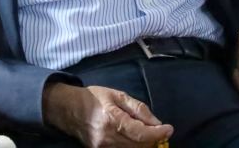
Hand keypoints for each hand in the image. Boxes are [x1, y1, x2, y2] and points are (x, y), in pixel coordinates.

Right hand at [42, 83, 172, 146]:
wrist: (69, 109)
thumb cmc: (94, 98)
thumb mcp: (118, 95)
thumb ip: (139, 109)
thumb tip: (157, 123)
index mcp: (113, 120)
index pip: (141, 134)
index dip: (158, 133)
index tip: (169, 129)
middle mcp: (107, 138)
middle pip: (139, 147)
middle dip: (153, 140)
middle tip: (159, 130)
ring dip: (144, 145)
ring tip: (147, 134)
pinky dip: (133, 147)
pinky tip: (135, 140)